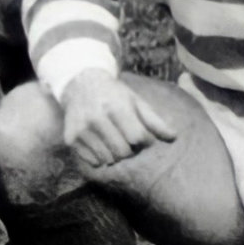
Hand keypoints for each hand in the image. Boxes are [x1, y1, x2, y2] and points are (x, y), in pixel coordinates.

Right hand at [60, 73, 179, 171]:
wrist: (79, 83)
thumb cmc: (113, 94)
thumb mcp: (135, 101)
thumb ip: (154, 120)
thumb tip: (173, 138)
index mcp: (115, 108)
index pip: (137, 138)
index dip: (145, 141)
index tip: (142, 137)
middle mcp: (96, 119)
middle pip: (123, 152)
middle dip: (130, 151)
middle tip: (127, 141)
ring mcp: (81, 129)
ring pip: (107, 159)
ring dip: (115, 155)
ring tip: (114, 142)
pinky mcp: (70, 138)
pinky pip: (92, 161)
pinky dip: (99, 157)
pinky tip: (100, 144)